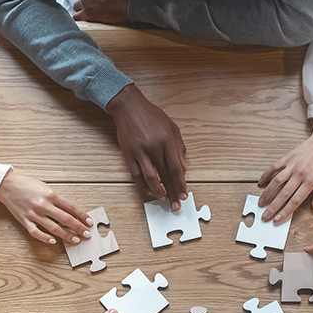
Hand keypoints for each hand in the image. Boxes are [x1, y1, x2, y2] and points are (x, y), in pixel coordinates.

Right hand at [0, 169, 92, 244]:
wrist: (7, 185)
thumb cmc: (27, 184)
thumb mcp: (45, 187)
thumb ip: (57, 199)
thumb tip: (70, 211)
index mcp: (51, 195)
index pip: (71, 208)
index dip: (82, 216)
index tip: (89, 222)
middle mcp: (44, 205)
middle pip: (65, 219)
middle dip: (78, 227)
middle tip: (87, 234)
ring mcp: (34, 214)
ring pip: (54, 228)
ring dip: (66, 235)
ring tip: (75, 240)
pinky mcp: (24, 220)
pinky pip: (36, 232)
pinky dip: (45, 238)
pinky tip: (53, 242)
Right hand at [106, 84, 187, 210]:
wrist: (129, 107)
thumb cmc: (152, 116)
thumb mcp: (172, 128)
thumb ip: (179, 148)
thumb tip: (183, 169)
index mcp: (167, 141)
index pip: (176, 168)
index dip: (181, 184)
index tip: (184, 195)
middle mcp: (154, 147)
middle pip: (165, 176)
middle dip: (172, 193)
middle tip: (175, 206)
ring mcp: (140, 151)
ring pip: (150, 178)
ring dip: (157, 192)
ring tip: (162, 199)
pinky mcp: (128, 153)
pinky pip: (135, 174)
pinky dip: (142, 185)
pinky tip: (148, 190)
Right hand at [257, 118, 312, 223]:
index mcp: (311, 180)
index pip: (295, 201)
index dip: (285, 212)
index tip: (277, 220)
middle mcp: (299, 174)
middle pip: (283, 194)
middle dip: (273, 207)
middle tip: (264, 216)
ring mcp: (292, 165)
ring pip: (276, 182)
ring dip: (267, 194)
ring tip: (260, 203)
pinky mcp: (288, 157)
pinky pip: (274, 167)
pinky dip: (266, 176)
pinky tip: (260, 184)